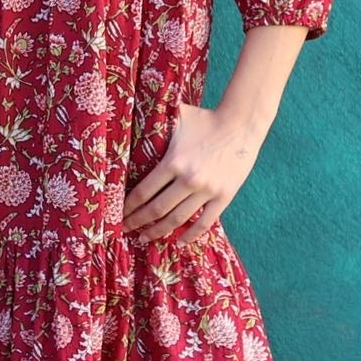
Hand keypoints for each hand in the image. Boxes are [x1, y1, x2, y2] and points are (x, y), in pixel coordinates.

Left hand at [122, 101, 266, 246]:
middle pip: (156, 209)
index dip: (129, 206)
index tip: (118, 214)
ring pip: (177, 219)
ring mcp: (207, 190)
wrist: (241, 124)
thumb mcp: (177, 117)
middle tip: (124, 229)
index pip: (144, 192)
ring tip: (144, 238)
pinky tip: (179, 242)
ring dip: (158, 231)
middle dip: (137, 222)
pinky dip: (191, 235)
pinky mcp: (224, 197)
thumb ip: (156, 121)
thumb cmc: (206, 119)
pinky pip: (204, 222)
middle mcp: (189, 179)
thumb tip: (132, 118)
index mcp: (173, 162)